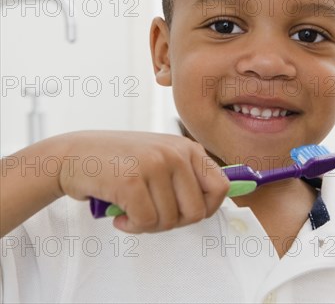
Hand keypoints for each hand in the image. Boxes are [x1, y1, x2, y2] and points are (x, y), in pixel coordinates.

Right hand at [59, 130, 229, 233]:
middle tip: (151, 213)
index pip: (220, 187)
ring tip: (132, 208)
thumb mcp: (160, 157)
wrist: (75, 154)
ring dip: (148, 224)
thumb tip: (216, 201)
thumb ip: (186, 175)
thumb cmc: (119, 160)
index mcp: (187, 147)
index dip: (207, 208)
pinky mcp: (132, 181)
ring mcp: (154, 164)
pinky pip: (145, 223)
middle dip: (173, 221)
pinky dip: (131, 226)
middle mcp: (175, 153)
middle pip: (196, 212)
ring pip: (169, 221)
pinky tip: (120, 213)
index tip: (184, 212)